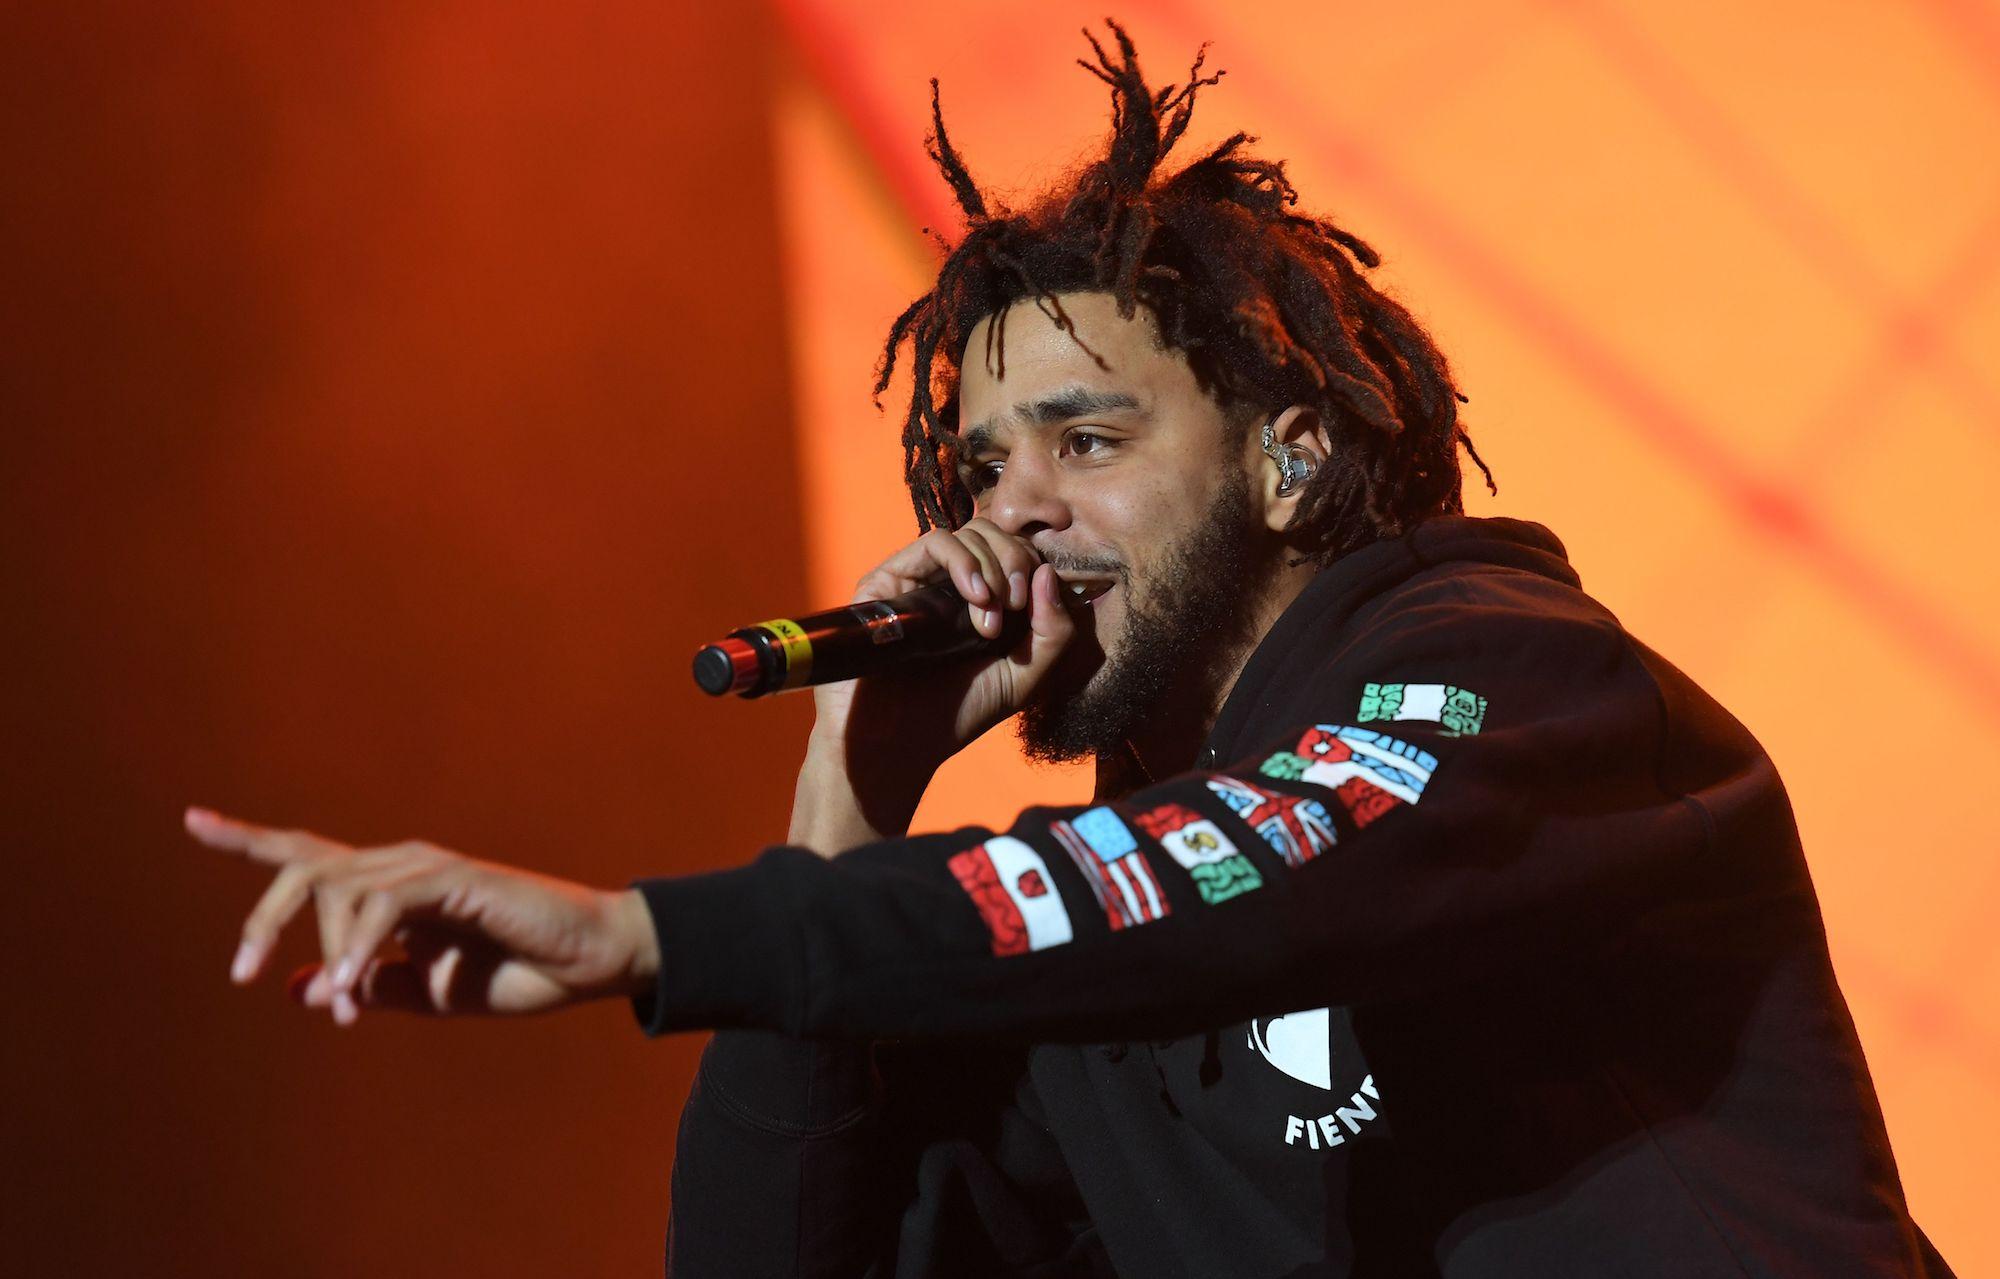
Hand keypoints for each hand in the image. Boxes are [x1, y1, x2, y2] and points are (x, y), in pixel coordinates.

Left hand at [186, 807, 659, 1023]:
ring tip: (346, 1014)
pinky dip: (360, 946)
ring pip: (338, 886)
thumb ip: (365, 984)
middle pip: (306, 866)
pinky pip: (384, 903)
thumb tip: (297, 988)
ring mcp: (428, 866)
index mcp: (392, 888)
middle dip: (263, 918)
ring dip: (330, 955)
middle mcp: (403, 864)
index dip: (248, 840)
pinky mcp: (455, 877)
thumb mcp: (425, 992)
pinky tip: (358, 989)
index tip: (192, 821)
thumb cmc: (518, 972)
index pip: (310, 855)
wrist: (588, 963)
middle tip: (242, 975)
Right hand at [814, 518, 1077, 765]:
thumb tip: (1049, 572)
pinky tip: (976, 597)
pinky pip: (935, 542)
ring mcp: (921, 578)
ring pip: (970, 533)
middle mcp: (952, 584)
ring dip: (994, 565)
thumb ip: (1052, 632)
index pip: (1018, 554)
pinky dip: (965, 561)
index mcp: (986, 601)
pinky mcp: (890, 578)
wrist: (898, 742)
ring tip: (992, 613)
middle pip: (997, 535)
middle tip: (1016, 605)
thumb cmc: (957, 713)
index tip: (1034, 607)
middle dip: (1017, 562)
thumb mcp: (1023, 677)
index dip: (1034, 567)